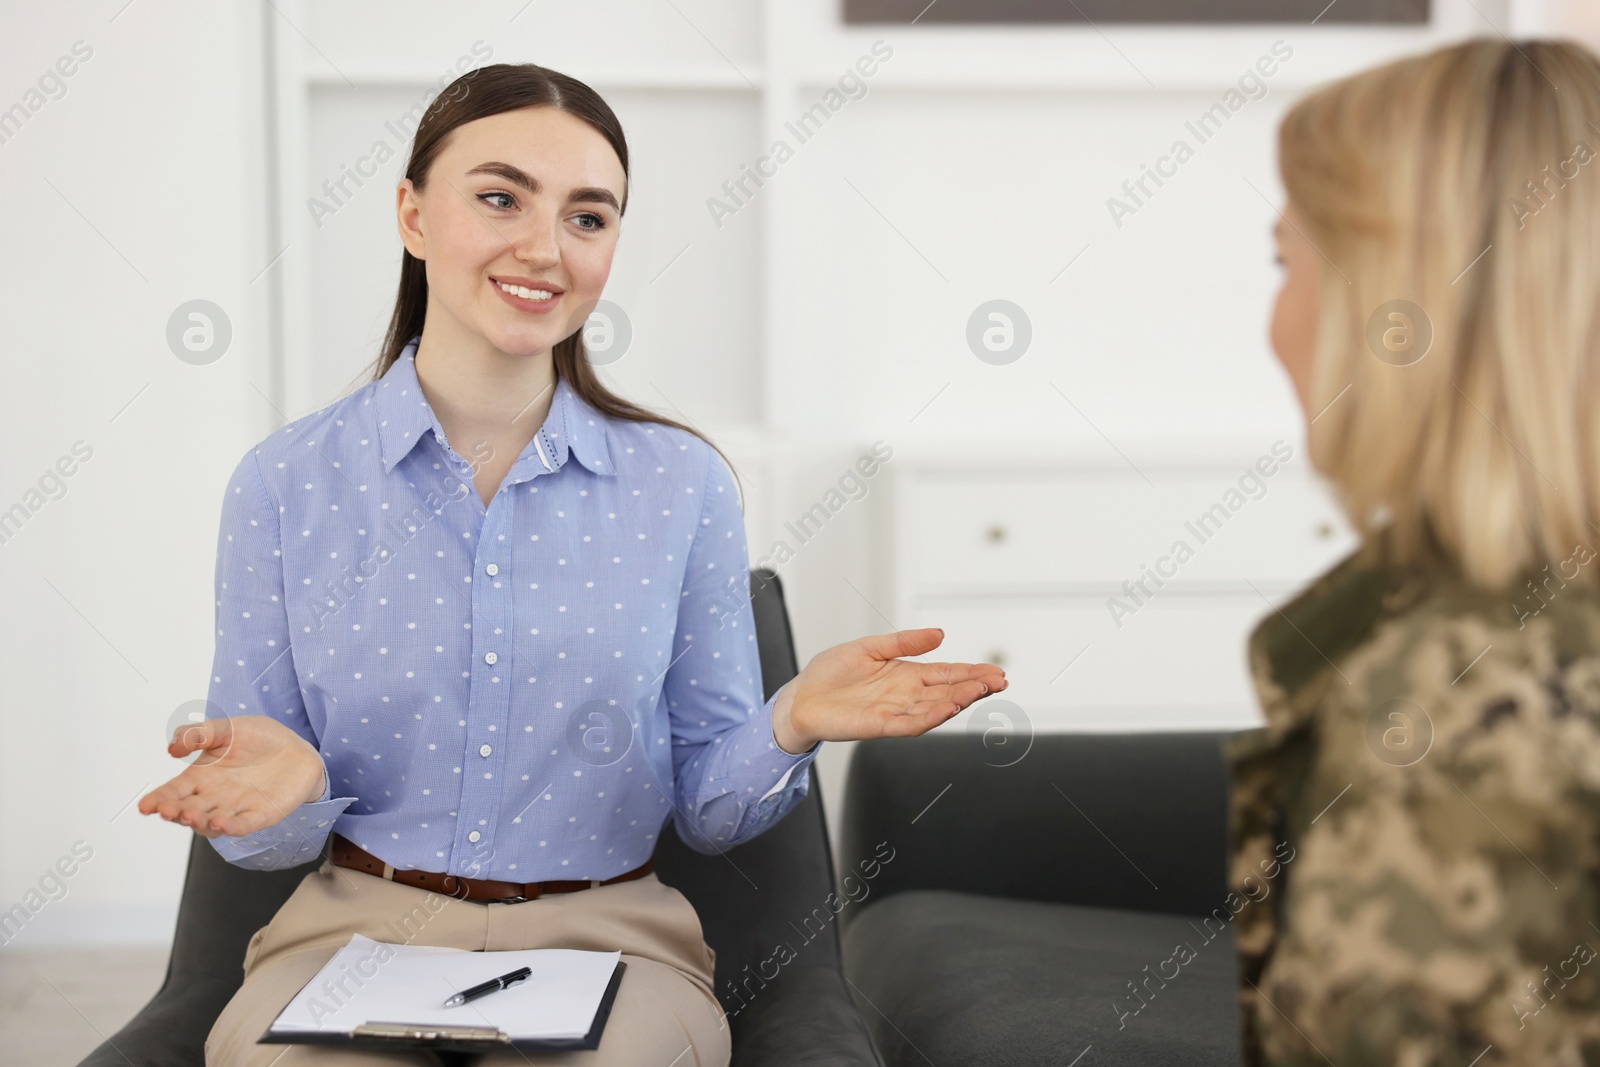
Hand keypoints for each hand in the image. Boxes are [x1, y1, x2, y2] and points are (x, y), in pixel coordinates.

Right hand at [138, 715, 326, 837]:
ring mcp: (236, 809)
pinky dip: (232, 826)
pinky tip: (222, 824)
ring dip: (200, 822)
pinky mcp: (261, 815)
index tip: (145, 806)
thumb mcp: (226, 729)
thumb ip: (198, 734)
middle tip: (167, 810)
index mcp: (200, 777)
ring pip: (211, 822)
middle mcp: (213, 798)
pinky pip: (244, 824)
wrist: (296, 747)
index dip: (158, 799)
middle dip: (176, 812)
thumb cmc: (257, 738)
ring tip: (191, 816)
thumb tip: (171, 746)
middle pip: (188, 810)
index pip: (173, 792)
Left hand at [771, 627, 1006, 752]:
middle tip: (1000, 681)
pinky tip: (949, 707)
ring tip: (981, 690)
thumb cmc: (831, 673)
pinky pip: (911, 723)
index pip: (947, 674)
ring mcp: (895, 711)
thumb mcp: (870, 647)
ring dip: (960, 699)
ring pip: (935, 707)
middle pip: (948, 691)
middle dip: (975, 686)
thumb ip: (904, 642)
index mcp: (906, 675)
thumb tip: (939, 633)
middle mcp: (906, 695)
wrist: (801, 698)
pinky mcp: (880, 725)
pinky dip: (931, 716)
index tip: (996, 672)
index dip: (971, 673)